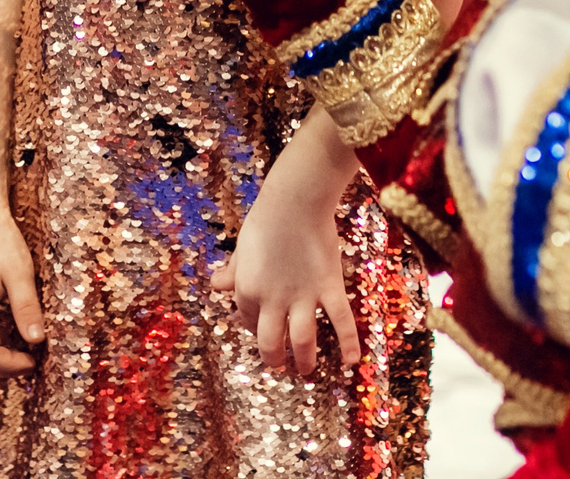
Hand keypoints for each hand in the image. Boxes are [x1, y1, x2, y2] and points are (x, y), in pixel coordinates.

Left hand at [214, 185, 359, 375]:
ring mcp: (302, 296)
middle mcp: (272, 300)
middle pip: (270, 343)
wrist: (295, 200)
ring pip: (302, 340)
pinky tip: (351, 361)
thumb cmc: (265, 219)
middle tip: (280, 366)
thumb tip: (217, 286)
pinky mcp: (328, 287)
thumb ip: (233, 271)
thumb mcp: (242, 247)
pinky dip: (348, 342)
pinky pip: (340, 320)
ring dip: (304, 360)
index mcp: (247, 290)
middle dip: (274, 359)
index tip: (261, 330)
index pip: (246, 321)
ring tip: (306, 370)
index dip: (253, 328)